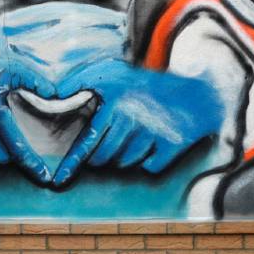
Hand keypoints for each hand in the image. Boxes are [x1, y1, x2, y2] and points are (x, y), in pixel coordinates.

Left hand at [52, 58, 223, 186]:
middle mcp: (134, 117)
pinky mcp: (172, 146)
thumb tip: (56, 93)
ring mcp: (154, 132)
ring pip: (125, 164)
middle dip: (105, 154)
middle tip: (119, 136)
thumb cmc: (147, 86)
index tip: (58, 181)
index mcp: (115, 102)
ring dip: (128, 156)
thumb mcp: (112, 72)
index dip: (72, 163)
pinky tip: (157, 143)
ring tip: (140, 134)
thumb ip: (80, 80)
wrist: (197, 94)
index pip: (87, 141)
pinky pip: (149, 167)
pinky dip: (150, 161)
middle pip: (104, 158)